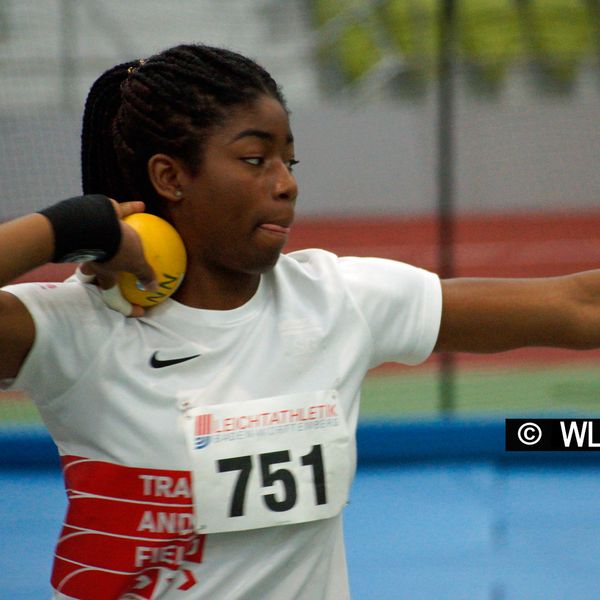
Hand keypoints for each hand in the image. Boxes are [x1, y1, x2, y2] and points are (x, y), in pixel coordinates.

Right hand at [79, 200, 157, 316]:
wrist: (95, 221)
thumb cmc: (115, 248)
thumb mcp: (135, 263)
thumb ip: (144, 274)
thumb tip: (153, 288)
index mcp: (104, 272)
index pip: (112, 293)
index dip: (123, 305)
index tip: (137, 311)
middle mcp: (96, 256)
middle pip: (94, 267)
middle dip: (97, 272)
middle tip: (109, 273)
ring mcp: (95, 237)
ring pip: (101, 240)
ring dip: (112, 239)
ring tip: (126, 236)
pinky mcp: (100, 217)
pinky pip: (118, 213)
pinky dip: (131, 209)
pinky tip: (142, 205)